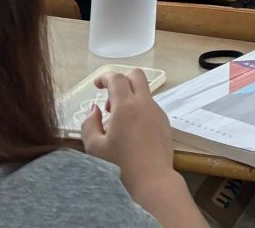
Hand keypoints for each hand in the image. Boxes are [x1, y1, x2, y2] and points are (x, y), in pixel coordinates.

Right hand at [79, 69, 175, 184]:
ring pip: (144, 93)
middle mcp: (145, 104)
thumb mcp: (94, 147)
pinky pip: (150, 107)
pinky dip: (139, 110)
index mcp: (126, 106)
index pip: (117, 78)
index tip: (96, 84)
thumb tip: (94, 109)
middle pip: (137, 75)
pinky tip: (131, 133)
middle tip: (110, 101)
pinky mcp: (165, 122)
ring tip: (118, 125)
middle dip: (121, 80)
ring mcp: (157, 112)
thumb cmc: (119, 166)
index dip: (105, 77)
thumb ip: (89, 123)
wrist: (152, 180)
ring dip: (130, 99)